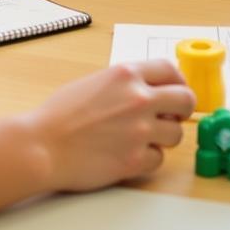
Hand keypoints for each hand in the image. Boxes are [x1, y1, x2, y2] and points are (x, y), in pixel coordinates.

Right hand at [0, 61, 194, 217]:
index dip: (177, 82)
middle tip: (169, 117)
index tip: (175, 91)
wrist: (43, 145)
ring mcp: (140, 130)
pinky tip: (125, 154)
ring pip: (176, 134)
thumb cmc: (59, 115)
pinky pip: (159, 159)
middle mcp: (138, 99)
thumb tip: (147, 90)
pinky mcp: (137, 159)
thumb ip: (123, 84)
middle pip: (186, 100)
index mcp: (125, 74)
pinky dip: (146, 158)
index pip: (171, 70)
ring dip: (161, 137)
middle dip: (181, 110)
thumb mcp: (93, 83)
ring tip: (137, 138)